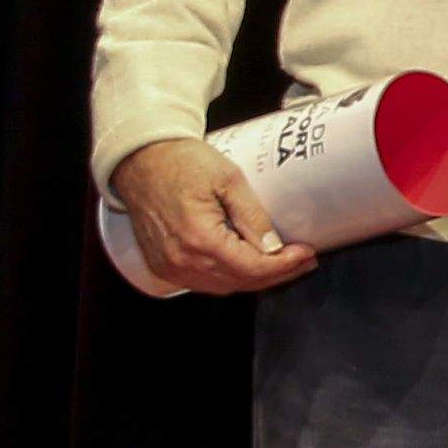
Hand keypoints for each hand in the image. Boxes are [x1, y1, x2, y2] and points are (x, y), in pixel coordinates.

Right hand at [107, 136, 315, 294]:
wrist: (140, 161)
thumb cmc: (181, 162)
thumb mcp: (228, 179)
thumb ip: (252, 216)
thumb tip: (275, 246)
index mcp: (199, 239)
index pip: (253, 267)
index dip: (284, 265)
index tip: (307, 253)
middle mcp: (182, 260)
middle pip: (241, 281)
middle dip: (277, 274)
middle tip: (303, 261)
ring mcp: (170, 268)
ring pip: (224, 287)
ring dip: (255, 279)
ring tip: (282, 264)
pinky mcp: (163, 267)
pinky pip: (204, 283)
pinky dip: (230, 278)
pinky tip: (249, 266)